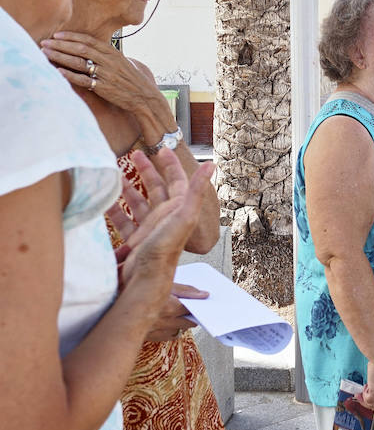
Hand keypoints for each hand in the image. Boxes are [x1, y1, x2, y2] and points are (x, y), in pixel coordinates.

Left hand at [41, 31, 163, 115]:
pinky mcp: (103, 88)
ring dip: (60, 57)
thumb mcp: (124, 62)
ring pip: (79, 63)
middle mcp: (109, 62)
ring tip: (45, 54)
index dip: (71, 37)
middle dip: (60, 45)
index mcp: (113, 53)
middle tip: (44, 42)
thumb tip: (95, 48)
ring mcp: (106, 75)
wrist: (145, 97)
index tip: (56, 35)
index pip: (89, 41)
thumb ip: (109, 55)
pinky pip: (83, 80)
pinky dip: (70, 75)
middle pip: (80, 49)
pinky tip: (58, 71)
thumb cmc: (134, 80)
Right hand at [108, 148, 215, 313]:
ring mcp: (150, 229)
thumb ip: (197, 190)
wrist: (147, 280)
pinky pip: (124, 220)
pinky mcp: (136, 241)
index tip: (162, 148)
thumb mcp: (184, 215)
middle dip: (146, 170)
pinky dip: (115, 209)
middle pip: (156, 188)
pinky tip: (105, 200)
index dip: (171, 164)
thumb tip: (212, 165)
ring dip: (128, 187)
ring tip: (115, 172)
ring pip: (138, 202)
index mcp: (179, 209)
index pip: (178, 180)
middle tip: (135, 153)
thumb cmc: (165, 248)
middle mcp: (166, 218)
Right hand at [145, 283, 208, 341]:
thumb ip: (186, 289)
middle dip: (193, 317)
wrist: (115, 302)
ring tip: (183, 316)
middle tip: (196, 310)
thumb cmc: (140, 288)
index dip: (200, 308)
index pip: (191, 310)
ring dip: (183, 324)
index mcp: (170, 306)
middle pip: (188, 322)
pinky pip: (168, 336)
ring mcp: (157, 330)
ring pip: (179, 331)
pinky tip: (171, 324)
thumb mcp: (165, 283)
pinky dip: (172, 330)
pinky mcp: (150, 336)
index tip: (205, 306)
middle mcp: (164, 321)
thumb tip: (205, 294)